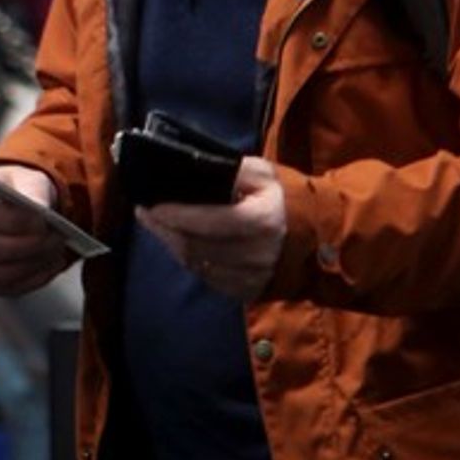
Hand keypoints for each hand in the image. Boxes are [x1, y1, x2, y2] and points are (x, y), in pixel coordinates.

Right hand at [0, 164, 76, 296]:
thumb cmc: (20, 190)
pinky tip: (49, 264)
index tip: (42, 220)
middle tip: (56, 238)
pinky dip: (34, 279)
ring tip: (54, 251)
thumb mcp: (29, 179)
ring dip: (32, 266)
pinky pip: (7, 288)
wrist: (19, 204)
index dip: (13, 221)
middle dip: (29, 246)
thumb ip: (33, 190)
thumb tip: (39, 208)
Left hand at [138, 155, 285, 300]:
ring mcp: (252, 278)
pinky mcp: (246, 291)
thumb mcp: (263, 174)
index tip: (150, 206)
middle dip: (164, 229)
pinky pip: (206, 278)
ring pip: (196, 264)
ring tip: (158, 225)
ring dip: (171, 244)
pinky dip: (189, 260)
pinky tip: (180, 243)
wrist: (315, 237)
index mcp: (262, 221)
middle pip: (195, 247)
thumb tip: (195, 168)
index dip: (177, 215)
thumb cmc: (283, 199)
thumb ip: (232, 170)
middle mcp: (257, 255)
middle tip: (144, 213)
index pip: (209, 222)